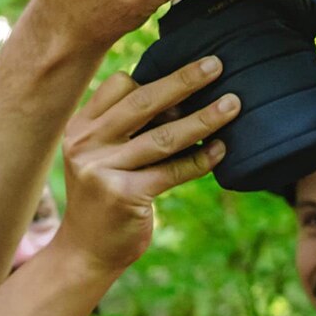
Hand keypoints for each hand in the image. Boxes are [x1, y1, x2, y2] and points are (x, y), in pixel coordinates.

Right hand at [56, 56, 239, 274]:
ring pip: (164, 137)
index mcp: (82, 126)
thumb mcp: (103, 155)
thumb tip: (185, 95)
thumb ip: (130, 126)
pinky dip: (201, 159)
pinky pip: (172, 171)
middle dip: (184, 80)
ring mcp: (102, 170)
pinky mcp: (124, 195)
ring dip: (204, 119)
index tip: (191, 67)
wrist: (85, 251)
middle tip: (216, 64)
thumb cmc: (106, 195)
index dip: (156, 74)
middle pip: (144, 102)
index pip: (119, 85)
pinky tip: (222, 149)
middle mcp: (87, 144)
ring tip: (233, 105)